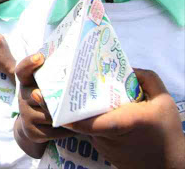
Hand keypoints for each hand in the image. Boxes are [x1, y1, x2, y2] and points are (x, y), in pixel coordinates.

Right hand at [16, 53, 75, 143]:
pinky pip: (55, 131)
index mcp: (26, 82)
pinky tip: (77, 127)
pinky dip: (67, 129)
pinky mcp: (32, 132)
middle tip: (71, 95)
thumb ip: (54, 77)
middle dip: (57, 96)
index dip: (29, 63)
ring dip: (66, 115)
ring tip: (82, 113)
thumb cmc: (45, 98)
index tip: (40, 56)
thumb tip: (78, 63)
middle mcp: (23, 97)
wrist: (32, 126)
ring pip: (51, 114)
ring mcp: (26, 115)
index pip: (22, 70)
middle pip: (43, 95)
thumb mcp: (44, 86)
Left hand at [65, 68, 184, 168]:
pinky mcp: (102, 152)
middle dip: (74, 104)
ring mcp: (103, 146)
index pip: (93, 123)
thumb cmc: (166, 130)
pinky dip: (91, 122)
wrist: (168, 164)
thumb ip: (147, 79)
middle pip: (85, 117)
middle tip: (61, 88)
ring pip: (87, 124)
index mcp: (125, 122)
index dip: (73, 116)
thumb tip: (126, 68)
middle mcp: (110, 137)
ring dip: (84, 112)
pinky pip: (91, 132)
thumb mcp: (163, 100)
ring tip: (78, 95)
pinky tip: (94, 112)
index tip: (58, 105)